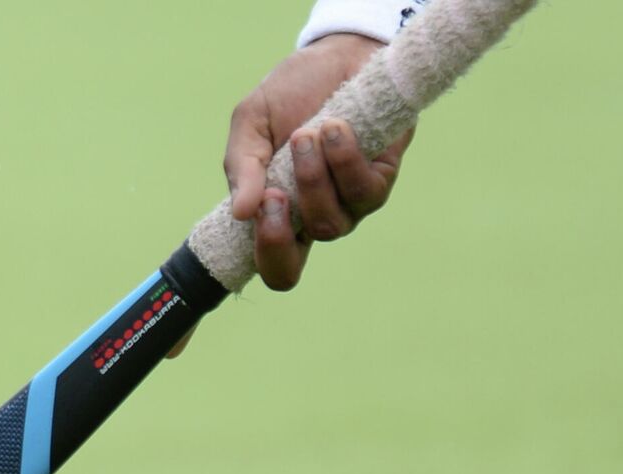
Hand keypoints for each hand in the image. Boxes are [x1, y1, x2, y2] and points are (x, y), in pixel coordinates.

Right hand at [223, 33, 412, 291]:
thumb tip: (241, 212)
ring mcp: (349, 204)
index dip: (262, 258)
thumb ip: (241, 166)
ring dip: (313, 180)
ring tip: (307, 134)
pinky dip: (344, 159)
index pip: (271, 266)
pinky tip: (336, 127)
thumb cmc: (292, 94)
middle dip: (279, 232)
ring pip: (329, 224)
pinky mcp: (381, 178)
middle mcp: (313, 218)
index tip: (257, 213)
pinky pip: (363, 191)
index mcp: (277, 213)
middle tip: (274, 191)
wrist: (340, 55)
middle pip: (293, 268)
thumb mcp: (250, 123)